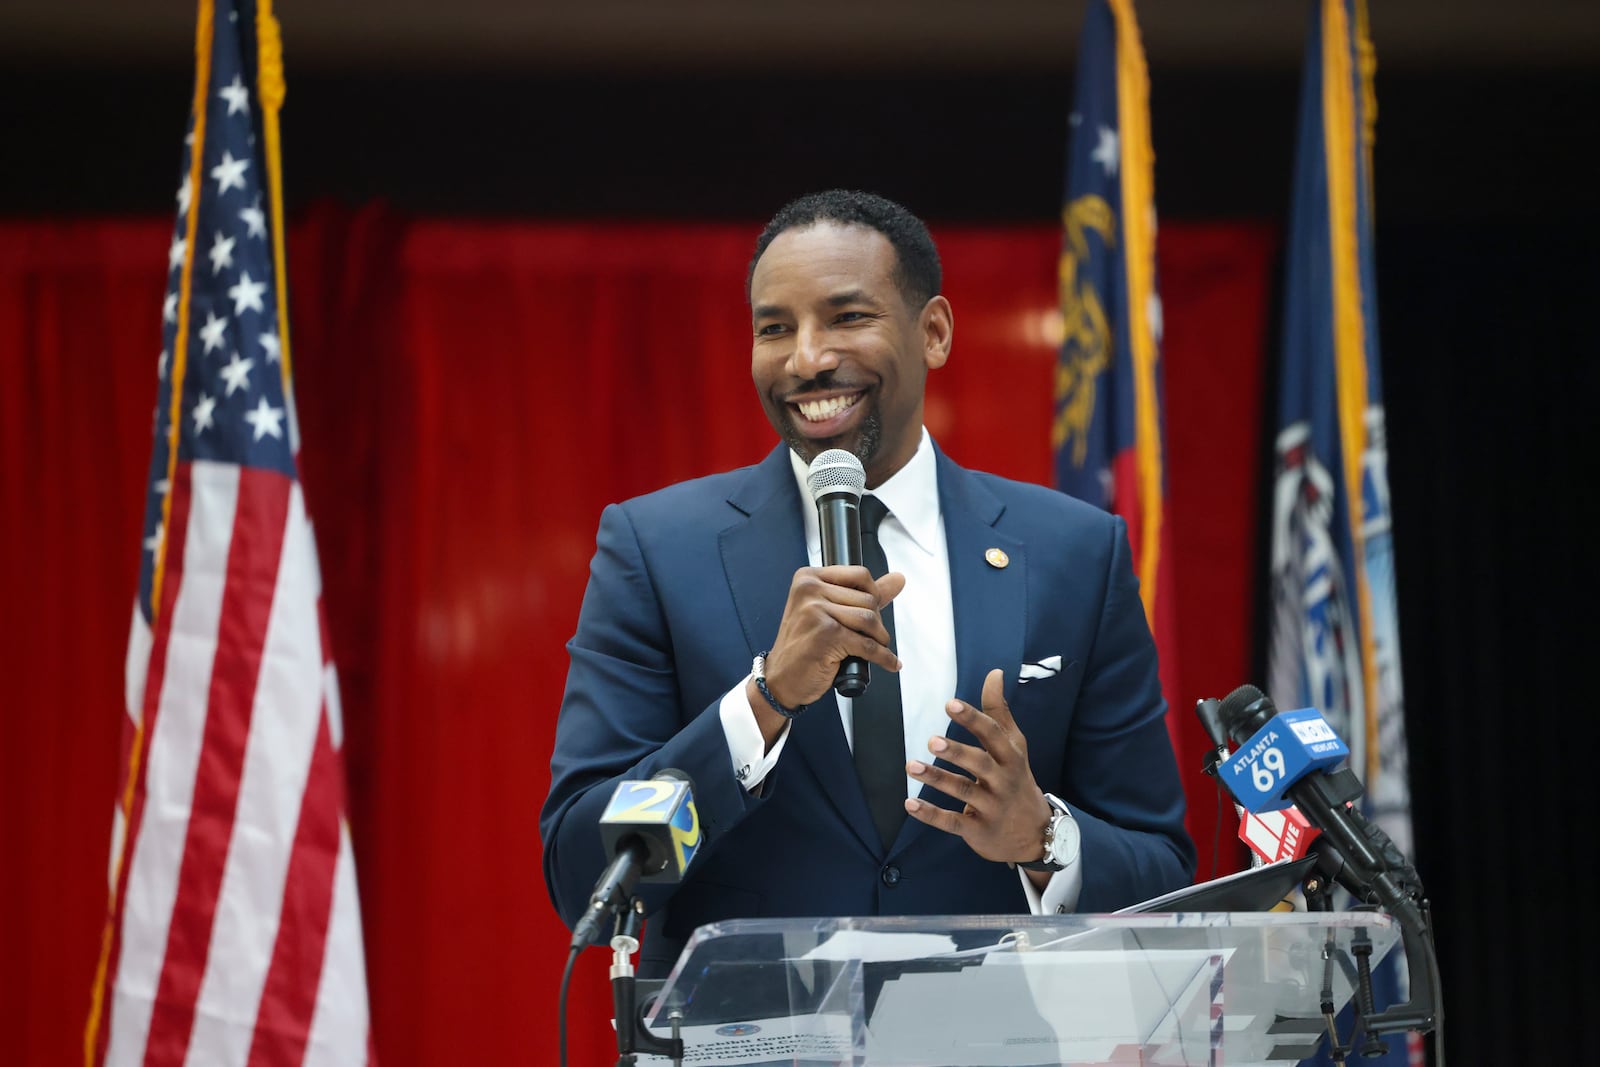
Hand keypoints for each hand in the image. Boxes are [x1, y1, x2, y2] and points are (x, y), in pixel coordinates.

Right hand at [758, 565, 905, 711]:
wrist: (781, 679)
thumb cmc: (803, 646)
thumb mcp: (828, 611)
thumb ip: (863, 593)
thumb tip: (897, 579)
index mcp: (808, 578)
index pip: (860, 575)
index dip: (874, 594)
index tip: (874, 610)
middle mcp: (809, 590)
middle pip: (867, 598)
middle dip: (876, 621)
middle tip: (869, 636)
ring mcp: (816, 611)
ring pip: (869, 619)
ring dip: (880, 638)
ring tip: (875, 647)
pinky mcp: (826, 635)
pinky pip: (868, 644)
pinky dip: (883, 657)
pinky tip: (888, 662)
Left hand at [904, 668, 1050, 864]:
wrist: (1035, 835)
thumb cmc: (1017, 779)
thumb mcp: (1014, 746)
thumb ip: (999, 711)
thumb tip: (994, 673)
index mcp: (1011, 757)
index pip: (993, 735)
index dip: (973, 719)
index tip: (951, 704)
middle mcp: (1003, 781)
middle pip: (980, 764)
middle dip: (957, 752)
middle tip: (932, 740)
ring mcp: (991, 807)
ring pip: (963, 791)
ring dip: (937, 779)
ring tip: (911, 766)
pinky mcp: (977, 830)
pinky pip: (952, 822)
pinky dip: (931, 815)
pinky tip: (910, 804)